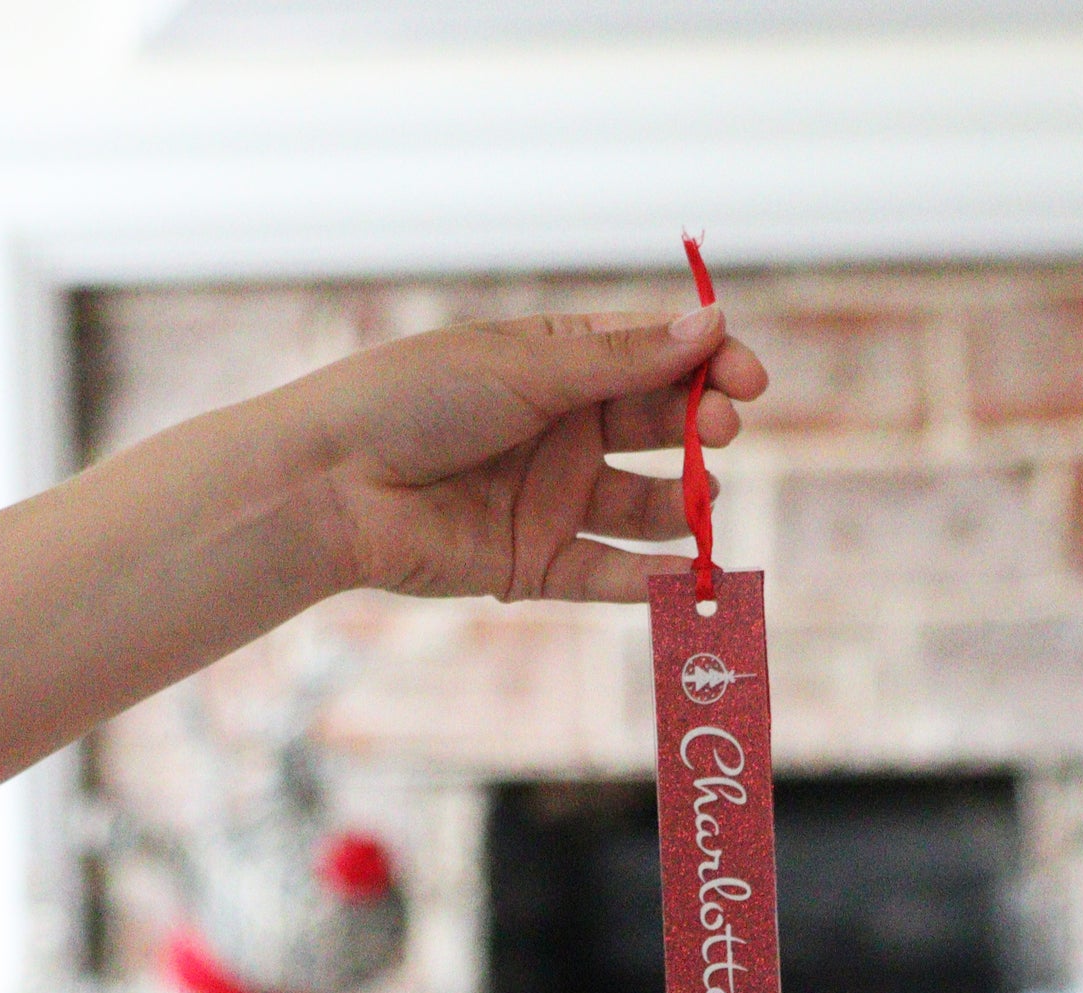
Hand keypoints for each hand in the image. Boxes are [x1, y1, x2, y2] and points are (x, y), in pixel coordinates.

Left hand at [291, 306, 766, 602]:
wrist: (335, 482)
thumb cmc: (414, 399)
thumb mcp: (523, 366)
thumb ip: (620, 360)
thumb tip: (713, 322)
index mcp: (556, 364)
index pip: (653, 358)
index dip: (707, 364)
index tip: (748, 378)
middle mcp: (561, 430)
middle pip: (656, 428)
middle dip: (699, 428)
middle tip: (720, 431)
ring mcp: (551, 499)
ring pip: (643, 506)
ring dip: (685, 503)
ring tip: (703, 498)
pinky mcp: (534, 563)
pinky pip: (607, 574)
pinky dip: (651, 579)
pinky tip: (691, 575)